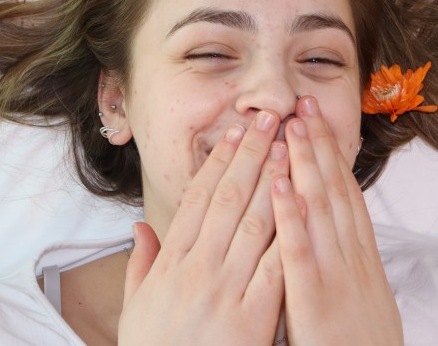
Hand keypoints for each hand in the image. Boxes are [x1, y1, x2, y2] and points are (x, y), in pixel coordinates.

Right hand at [118, 111, 288, 345]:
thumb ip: (140, 266)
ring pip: (251, 222)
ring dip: (272, 178)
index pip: (198, 200)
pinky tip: (300, 202)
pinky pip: (273, 267)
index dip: (218, 162)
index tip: (234, 132)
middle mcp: (196, 270)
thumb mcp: (137, 310)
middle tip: (268, 117)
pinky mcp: (250, 319)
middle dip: (250, 154)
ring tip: (288, 144)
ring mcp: (223, 292)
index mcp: (171, 265)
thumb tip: (140, 228)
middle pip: (227, 199)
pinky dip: (286, 231)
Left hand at [272, 97, 402, 344]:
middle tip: (303, 102)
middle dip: (319, 144)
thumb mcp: (358, 296)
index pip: (343, 192)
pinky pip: (300, 255)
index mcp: (359, 256)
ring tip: (292, 127)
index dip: (329, 152)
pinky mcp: (316, 301)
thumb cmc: (357, 345)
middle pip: (334, 190)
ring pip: (320, 211)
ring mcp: (336, 277)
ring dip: (306, 166)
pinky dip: (291, 219)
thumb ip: (341, 260)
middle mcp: (351, 258)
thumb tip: (328, 228)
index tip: (314, 118)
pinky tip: (279, 188)